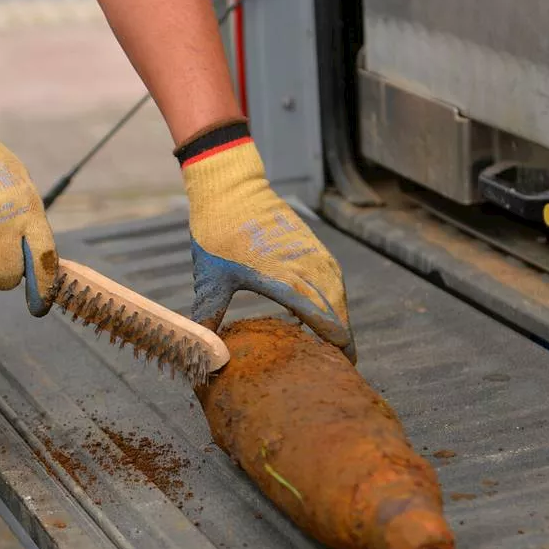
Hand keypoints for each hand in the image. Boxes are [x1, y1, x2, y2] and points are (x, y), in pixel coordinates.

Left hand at [176, 122, 354, 360]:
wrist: (231, 187)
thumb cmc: (217, 232)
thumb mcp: (209, 277)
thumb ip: (210, 313)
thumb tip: (202, 346)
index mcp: (279, 276)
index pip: (317, 313)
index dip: (333, 337)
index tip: (343, 359)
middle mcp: (301, 264)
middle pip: (333, 304)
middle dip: (342, 333)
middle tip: (346, 360)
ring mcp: (309, 251)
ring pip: (336, 287)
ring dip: (341, 313)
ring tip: (340, 338)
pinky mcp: (310, 242)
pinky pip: (331, 272)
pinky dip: (334, 293)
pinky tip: (329, 306)